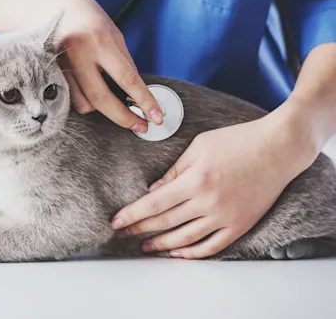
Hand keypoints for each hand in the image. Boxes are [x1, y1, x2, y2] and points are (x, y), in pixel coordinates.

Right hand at [48, 0, 162, 130]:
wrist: (48, 3)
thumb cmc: (86, 17)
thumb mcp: (112, 33)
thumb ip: (123, 62)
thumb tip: (137, 93)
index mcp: (99, 40)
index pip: (127, 78)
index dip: (144, 101)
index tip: (156, 117)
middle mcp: (78, 53)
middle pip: (101, 99)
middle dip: (124, 118)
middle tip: (140, 126)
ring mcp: (60, 65)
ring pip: (84, 103)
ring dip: (101, 107)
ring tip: (108, 97)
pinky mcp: (49, 74)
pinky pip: (71, 99)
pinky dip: (84, 100)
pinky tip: (89, 90)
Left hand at [111, 103, 317, 258]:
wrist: (277, 148)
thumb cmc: (237, 140)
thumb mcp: (199, 146)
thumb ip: (174, 170)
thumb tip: (154, 191)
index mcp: (195, 180)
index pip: (155, 204)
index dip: (132, 214)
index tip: (116, 222)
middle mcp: (209, 202)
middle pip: (166, 222)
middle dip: (141, 229)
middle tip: (124, 234)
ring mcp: (226, 216)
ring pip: (186, 238)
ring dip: (163, 245)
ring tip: (146, 247)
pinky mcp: (240, 225)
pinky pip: (213, 246)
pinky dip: (193, 253)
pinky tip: (179, 253)